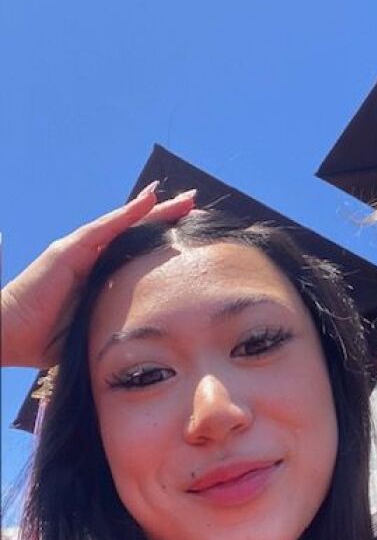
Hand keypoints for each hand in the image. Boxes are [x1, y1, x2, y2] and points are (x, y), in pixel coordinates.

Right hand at [1, 182, 196, 367]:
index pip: (139, 251)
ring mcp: (80, 250)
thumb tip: (155, 335)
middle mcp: (92, 257)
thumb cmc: (48, 339)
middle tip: (195, 203)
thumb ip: (120, 321)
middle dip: (167, 218)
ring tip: (183, 199)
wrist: (9, 335)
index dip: (165, 241)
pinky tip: (150, 200)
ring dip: (156, 210)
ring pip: (126, 224)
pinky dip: (128, 214)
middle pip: (137, 232)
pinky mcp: (68, 251)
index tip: (194, 232)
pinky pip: (104, 229)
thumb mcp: (97, 327)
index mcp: (101, 275)